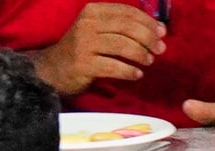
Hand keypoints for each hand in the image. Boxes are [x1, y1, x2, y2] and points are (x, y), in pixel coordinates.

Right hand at [30, 3, 165, 95]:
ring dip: (140, 54)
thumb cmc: (80, 50)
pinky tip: (136, 75)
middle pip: (127, 28)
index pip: (127, 12)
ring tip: (149, 61)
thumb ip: (120, 27)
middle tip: (160, 49)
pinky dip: (128, 71)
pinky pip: (113, 67)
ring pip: (122, 46)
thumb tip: (156, 31)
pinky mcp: (83, 65)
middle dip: (148, 38)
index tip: (162, 32)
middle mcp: (87, 24)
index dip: (148, 21)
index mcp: (93, 11)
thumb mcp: (96, 30)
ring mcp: (84, 45)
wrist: (51, 70)